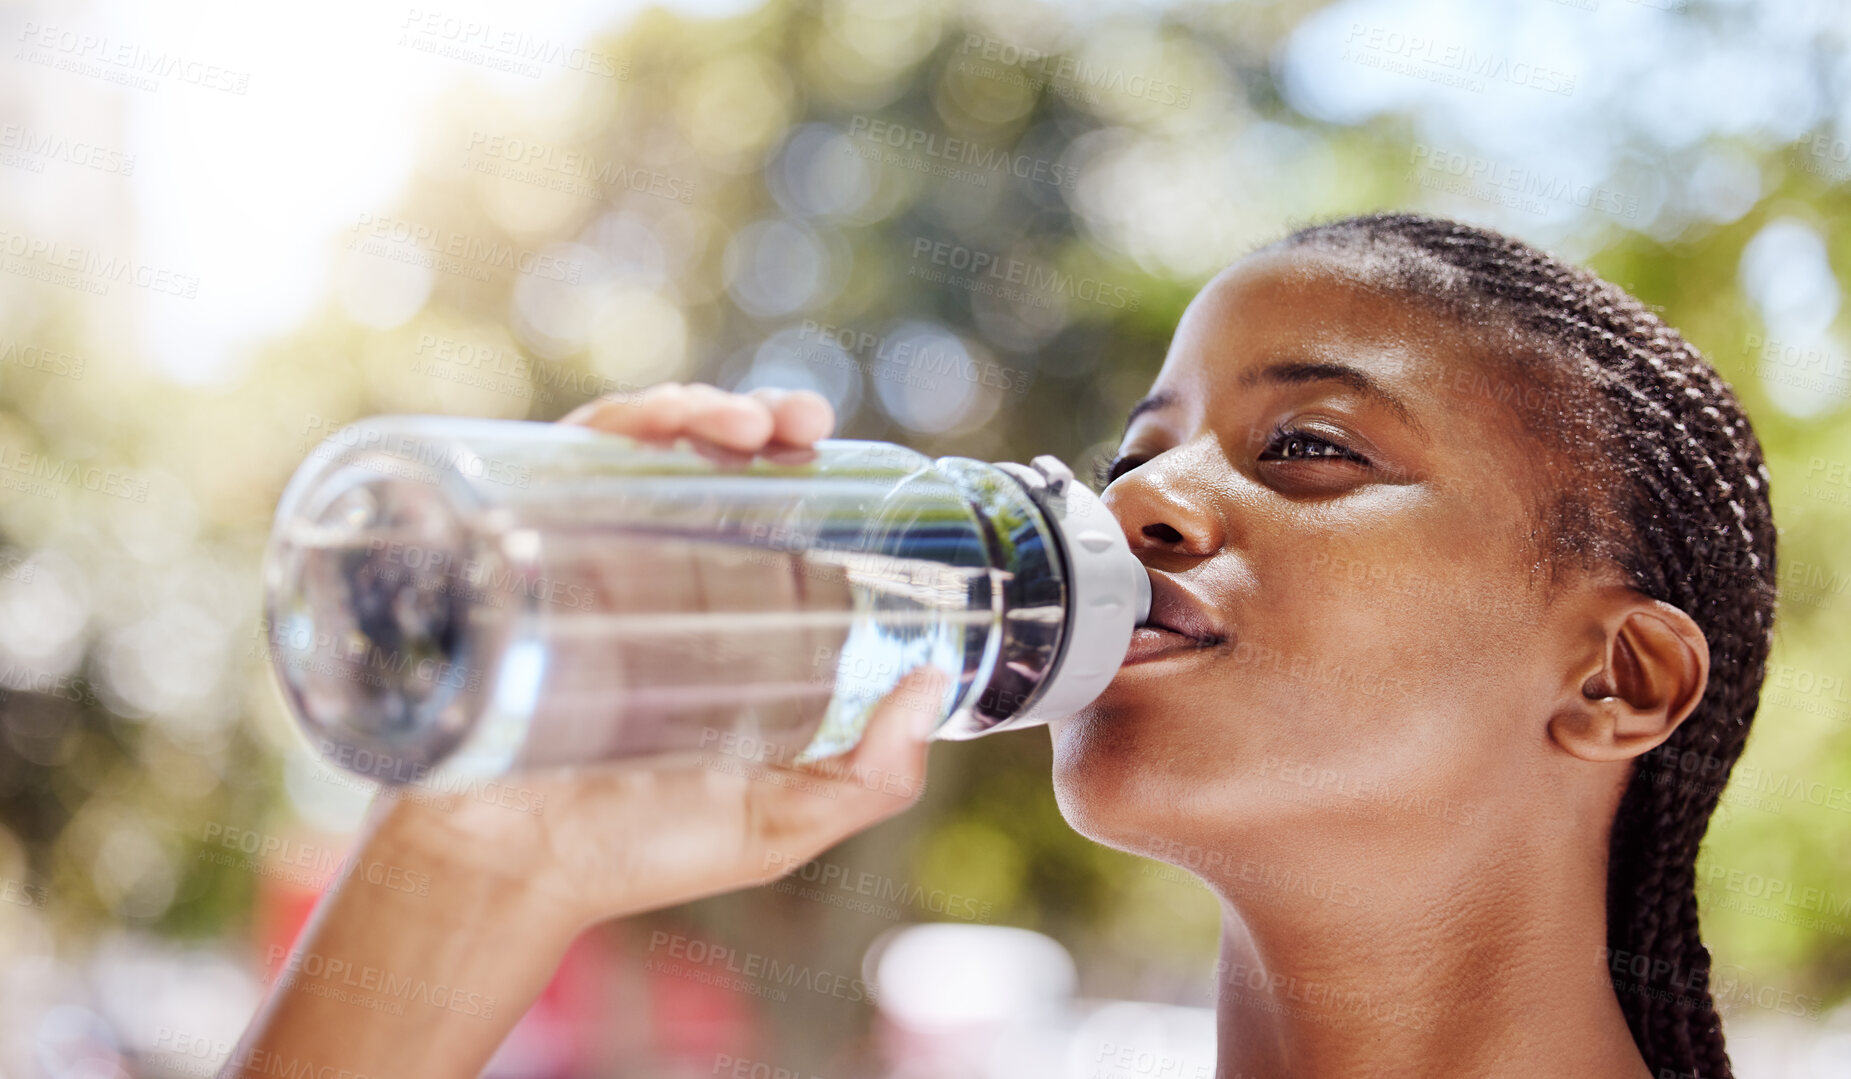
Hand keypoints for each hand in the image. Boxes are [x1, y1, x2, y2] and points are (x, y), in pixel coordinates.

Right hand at [228, 383, 945, 1078]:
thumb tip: (933, 686)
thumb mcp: (778, 826)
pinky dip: (622, 421)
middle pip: (720, 466)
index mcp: (726, 623)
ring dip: (703, 406)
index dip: (817, 474)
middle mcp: (663, 579)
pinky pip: (574, 460)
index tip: (848, 462)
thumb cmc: (634, 852)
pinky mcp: (531, 553)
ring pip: (653, 448)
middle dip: (767, 419)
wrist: (501, 871)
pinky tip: (665, 423)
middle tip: (803, 423)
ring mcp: (595, 561)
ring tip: (745, 425)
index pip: (779, 519)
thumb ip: (870, 779)